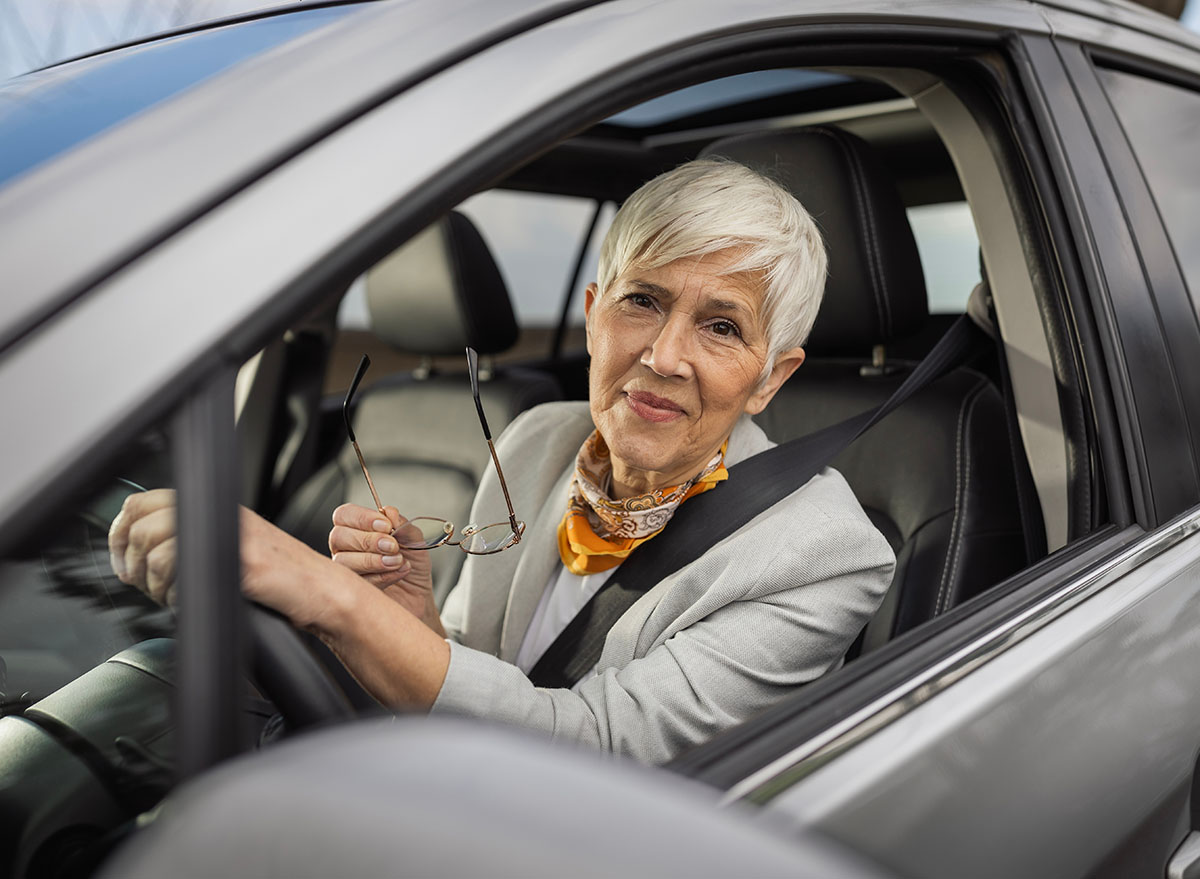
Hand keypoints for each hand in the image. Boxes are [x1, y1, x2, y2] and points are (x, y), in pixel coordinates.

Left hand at [109, 489, 360, 630]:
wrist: (321, 590)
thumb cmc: (280, 576)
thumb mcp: (232, 545)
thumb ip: (193, 539)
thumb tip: (139, 550)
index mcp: (216, 506)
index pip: (143, 503)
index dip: (120, 533)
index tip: (123, 561)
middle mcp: (222, 515)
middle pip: (143, 528)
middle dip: (133, 565)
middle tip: (145, 585)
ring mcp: (232, 538)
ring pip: (158, 555)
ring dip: (155, 587)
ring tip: (171, 597)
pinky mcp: (241, 564)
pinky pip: (186, 579)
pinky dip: (179, 598)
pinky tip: (192, 602)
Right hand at [329, 504, 438, 626]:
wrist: (419, 593)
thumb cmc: (411, 563)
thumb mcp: (414, 539)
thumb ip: (402, 524)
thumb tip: (389, 512)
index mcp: (357, 529)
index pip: (344, 514)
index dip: (362, 517)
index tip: (385, 525)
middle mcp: (347, 548)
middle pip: (339, 536)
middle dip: (368, 540)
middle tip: (392, 546)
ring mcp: (346, 570)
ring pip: (344, 561)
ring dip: (373, 560)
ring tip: (396, 561)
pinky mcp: (352, 591)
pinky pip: (357, 581)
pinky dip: (382, 576)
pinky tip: (397, 572)